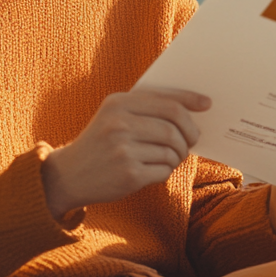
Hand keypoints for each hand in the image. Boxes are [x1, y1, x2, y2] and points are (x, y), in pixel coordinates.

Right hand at [42, 88, 209, 217]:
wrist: (68, 175)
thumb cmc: (100, 142)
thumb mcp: (114, 115)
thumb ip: (146, 108)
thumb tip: (192, 108)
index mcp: (118, 103)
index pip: (167, 101)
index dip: (191, 102)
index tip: (207, 104)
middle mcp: (120, 124)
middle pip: (174, 126)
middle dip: (189, 134)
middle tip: (191, 140)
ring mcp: (124, 150)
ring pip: (172, 150)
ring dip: (177, 155)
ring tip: (170, 156)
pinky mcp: (129, 175)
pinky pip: (164, 170)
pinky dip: (166, 170)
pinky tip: (155, 169)